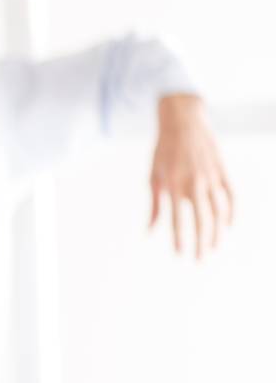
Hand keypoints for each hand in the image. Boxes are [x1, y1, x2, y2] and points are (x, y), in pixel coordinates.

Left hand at [151, 94, 233, 258]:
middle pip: (202, 220)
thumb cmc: (163, 151)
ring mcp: (212, 178)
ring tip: (213, 247)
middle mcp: (195, 183)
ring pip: (219, 212)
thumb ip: (155, 205)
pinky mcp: (223, 172)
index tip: (181, 255)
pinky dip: (232, 213)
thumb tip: (150, 231)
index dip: (181, 239)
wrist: (183, 122)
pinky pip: (232, 197)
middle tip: (200, 259)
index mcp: (174, 185)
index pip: (178, 220)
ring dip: (217, 232)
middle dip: (201, 243)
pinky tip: (228, 227)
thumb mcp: (154, 176)